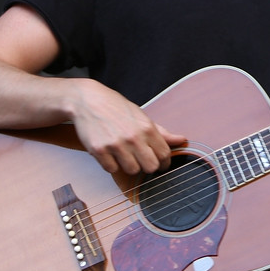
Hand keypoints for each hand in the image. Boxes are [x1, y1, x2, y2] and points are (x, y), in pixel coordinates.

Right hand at [70, 80, 187, 174]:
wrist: (87, 100)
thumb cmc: (117, 108)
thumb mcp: (141, 116)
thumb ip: (162, 132)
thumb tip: (182, 140)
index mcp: (147, 128)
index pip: (164, 155)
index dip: (164, 162)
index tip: (159, 162)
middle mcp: (133, 137)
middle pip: (150, 167)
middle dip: (147, 166)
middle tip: (141, 160)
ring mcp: (115, 145)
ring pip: (131, 170)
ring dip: (128, 165)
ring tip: (123, 154)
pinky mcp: (99, 150)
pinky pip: (111, 169)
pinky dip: (111, 164)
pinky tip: (109, 153)